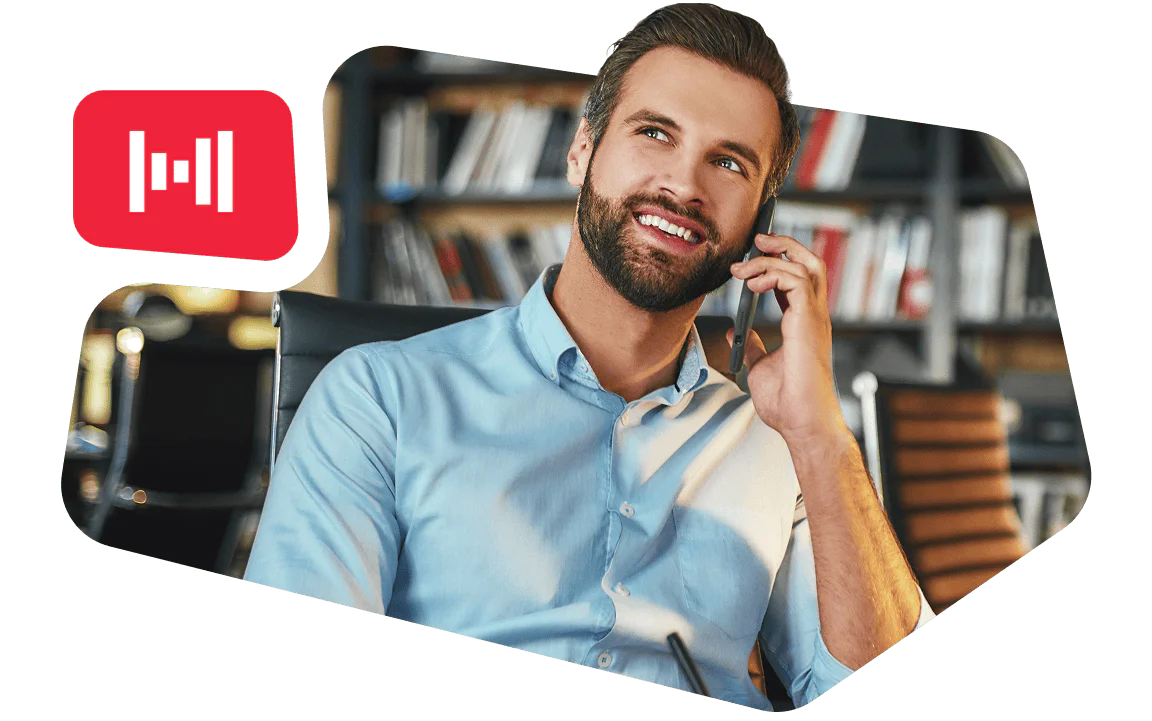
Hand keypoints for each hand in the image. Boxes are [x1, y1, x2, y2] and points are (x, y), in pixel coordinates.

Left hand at [726, 233, 847, 444]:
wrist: (800, 422)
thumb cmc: (787, 402)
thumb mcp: (759, 368)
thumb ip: (751, 347)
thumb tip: (736, 332)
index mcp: (804, 323)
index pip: (797, 278)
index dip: (776, 261)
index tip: (749, 257)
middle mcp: (814, 316)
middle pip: (810, 262)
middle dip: (783, 244)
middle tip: (756, 240)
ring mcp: (815, 318)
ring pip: (806, 264)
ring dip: (770, 258)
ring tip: (741, 269)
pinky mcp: (809, 322)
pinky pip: (798, 281)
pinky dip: (774, 274)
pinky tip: (753, 285)